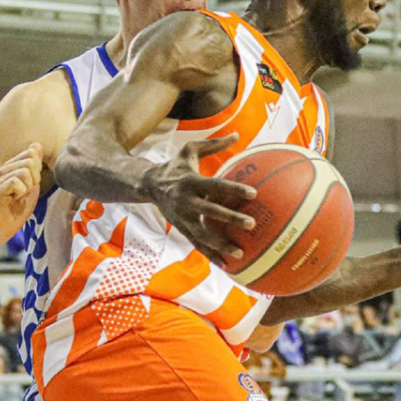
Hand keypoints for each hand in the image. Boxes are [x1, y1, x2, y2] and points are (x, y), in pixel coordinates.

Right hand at [0, 143, 42, 241]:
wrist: (6, 226)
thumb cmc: (19, 207)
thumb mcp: (33, 183)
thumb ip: (35, 164)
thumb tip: (36, 144)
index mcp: (13, 166)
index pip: (32, 153)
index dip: (37, 170)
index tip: (31, 184)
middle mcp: (4, 169)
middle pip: (30, 161)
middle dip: (34, 179)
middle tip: (25, 192)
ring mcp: (0, 179)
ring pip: (24, 172)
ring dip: (27, 187)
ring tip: (19, 196)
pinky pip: (16, 182)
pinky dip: (21, 192)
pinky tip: (14, 199)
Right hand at [147, 134, 256, 265]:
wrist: (147, 185)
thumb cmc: (175, 166)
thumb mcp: (190, 150)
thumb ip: (214, 144)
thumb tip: (237, 134)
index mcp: (191, 182)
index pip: (216, 186)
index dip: (234, 189)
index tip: (253, 194)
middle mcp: (186, 201)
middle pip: (210, 212)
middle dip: (230, 219)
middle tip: (251, 224)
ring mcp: (182, 218)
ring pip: (202, 234)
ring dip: (221, 245)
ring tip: (241, 253)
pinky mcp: (181, 229)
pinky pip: (197, 245)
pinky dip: (211, 255)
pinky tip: (227, 265)